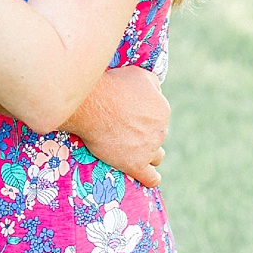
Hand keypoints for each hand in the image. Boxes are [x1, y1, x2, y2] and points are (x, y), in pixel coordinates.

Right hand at [67, 64, 168, 187]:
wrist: (90, 104)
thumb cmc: (111, 86)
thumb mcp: (139, 74)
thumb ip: (154, 85)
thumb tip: (158, 93)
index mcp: (162, 111)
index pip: (158, 117)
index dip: (143, 115)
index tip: (127, 113)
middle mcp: (160, 131)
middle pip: (156, 136)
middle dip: (144, 133)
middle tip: (122, 127)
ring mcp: (147, 149)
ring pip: (156, 155)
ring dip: (148, 153)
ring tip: (132, 149)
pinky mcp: (134, 164)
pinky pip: (150, 177)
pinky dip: (151, 178)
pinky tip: (148, 177)